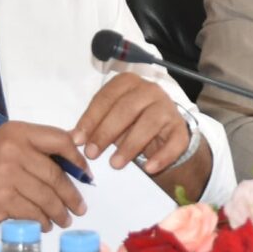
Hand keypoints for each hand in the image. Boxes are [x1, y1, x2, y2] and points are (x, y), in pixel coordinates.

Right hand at [0, 118, 86, 230]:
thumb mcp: (2, 148)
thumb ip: (34, 148)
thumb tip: (74, 151)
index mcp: (15, 132)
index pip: (60, 140)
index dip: (77, 159)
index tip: (85, 174)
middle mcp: (12, 149)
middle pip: (56, 173)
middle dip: (72, 194)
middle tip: (80, 206)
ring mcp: (6, 175)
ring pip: (47, 196)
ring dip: (60, 211)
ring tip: (64, 219)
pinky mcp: (2, 200)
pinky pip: (34, 212)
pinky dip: (43, 221)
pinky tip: (45, 224)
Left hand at [71, 74, 191, 174]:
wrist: (163, 134)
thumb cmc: (131, 123)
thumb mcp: (110, 120)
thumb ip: (93, 126)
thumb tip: (71, 137)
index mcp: (128, 82)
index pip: (106, 97)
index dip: (90, 119)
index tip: (77, 140)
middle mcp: (150, 90)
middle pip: (127, 108)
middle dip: (106, 132)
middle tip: (92, 153)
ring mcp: (168, 108)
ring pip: (149, 124)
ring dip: (130, 145)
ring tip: (115, 164)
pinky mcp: (180, 129)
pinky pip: (174, 142)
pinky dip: (162, 156)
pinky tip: (149, 168)